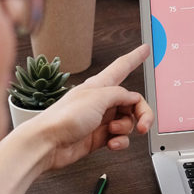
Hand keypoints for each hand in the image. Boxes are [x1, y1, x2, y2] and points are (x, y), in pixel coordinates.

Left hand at [35, 45, 153, 169]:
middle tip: (144, 125)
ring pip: (128, 122)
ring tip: (112, 132)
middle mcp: (101, 101)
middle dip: (141, 113)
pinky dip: (120, 142)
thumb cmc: (64, 118)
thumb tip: (133, 98)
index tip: (146, 49)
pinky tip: (112, 144)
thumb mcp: (97, 97)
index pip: (122, 67)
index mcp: (100, 86)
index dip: (135, 57)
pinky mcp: (98, 137)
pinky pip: (119, 138)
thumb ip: (120, 95)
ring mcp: (100, 120)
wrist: (47, 144)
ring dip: (126, 129)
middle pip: (132, 102)